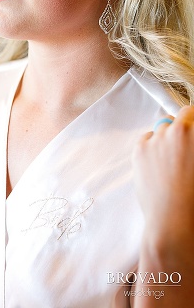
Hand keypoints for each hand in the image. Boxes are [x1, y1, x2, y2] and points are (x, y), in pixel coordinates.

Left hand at [133, 106, 193, 245]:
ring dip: (168, 137)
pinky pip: (148, 138)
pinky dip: (152, 145)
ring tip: (172, 161)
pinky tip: (158, 164)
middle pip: (181, 118)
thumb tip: (190, 140)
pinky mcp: (141, 146)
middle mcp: (180, 131)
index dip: (193, 122)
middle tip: (184, 147)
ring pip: (163, 127)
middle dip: (183, 128)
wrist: (174, 216)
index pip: (193, 113)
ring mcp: (158, 137)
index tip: (193, 129)